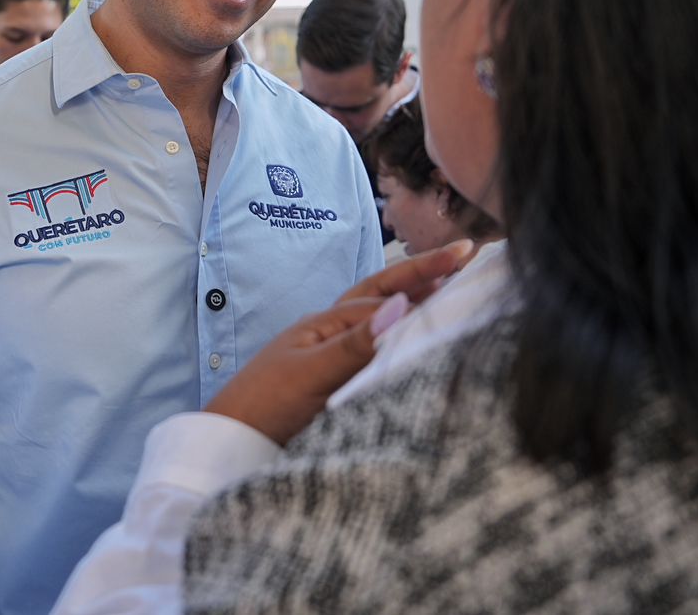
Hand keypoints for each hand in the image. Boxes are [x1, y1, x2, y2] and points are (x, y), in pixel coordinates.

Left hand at [203, 240, 471, 445]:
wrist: (232, 443)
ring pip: (381, 320)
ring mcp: (332, 357)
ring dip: (415, 301)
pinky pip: (376, 353)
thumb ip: (355, 344)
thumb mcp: (312, 374)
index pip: (383, 294)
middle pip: (383, 294)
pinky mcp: (335, 385)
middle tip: (466, 255)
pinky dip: (401, 340)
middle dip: (423, 275)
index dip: (423, 276)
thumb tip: (400, 306)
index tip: (464, 260)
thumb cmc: (265, 406)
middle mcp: (331, 333)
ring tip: (453, 286)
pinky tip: (420, 341)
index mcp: (325, 323)